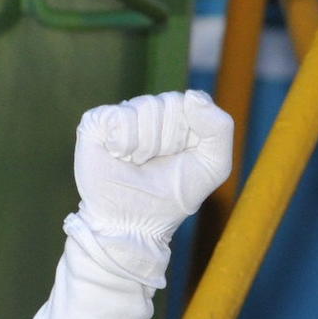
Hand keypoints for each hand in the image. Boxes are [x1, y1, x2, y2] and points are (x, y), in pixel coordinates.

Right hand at [70, 90, 231, 286]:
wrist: (134, 223)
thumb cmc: (174, 195)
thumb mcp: (214, 166)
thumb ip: (220, 128)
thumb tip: (192, 95)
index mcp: (182, 117)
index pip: (194, 101)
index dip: (191, 132)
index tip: (182, 156)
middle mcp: (152, 111)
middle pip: (170, 102)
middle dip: (170, 140)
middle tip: (157, 162)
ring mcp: (123, 115)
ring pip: (145, 107)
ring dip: (147, 144)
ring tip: (138, 162)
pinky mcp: (97, 122)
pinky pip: (119, 115)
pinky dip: (125, 142)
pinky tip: (119, 156)